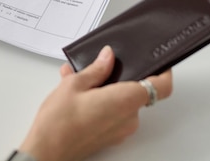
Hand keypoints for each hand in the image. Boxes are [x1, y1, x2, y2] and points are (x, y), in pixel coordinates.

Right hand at [19, 46, 172, 160]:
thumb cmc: (59, 122)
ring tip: (79, 79)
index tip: (158, 61)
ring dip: (105, 88)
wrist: (46, 151)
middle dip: (120, 76)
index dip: (163, 72)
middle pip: (138, 91)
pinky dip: (100, 101)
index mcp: (125, 100)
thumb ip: (96, 69)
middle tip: (102, 65)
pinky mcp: (110, 137)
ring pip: (122, 101)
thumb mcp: (75, 84)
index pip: (162, 86)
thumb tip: (108, 57)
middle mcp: (129, 117)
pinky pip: (113, 113)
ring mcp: (120, 130)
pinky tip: (77, 94)